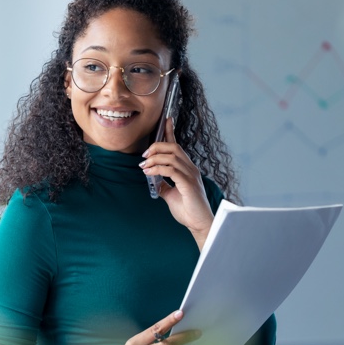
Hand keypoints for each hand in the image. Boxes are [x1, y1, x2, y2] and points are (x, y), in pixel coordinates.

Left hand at [140, 118, 213, 248]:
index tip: (166, 120)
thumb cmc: (188, 211)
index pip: (178, 147)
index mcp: (187, 169)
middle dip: (157, 147)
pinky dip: (158, 169)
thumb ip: (163, 186)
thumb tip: (153, 180)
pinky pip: (171, 170)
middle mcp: (191, 169)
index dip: (171, 132)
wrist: (199, 224)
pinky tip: (149, 172)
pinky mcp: (188, 184)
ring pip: (172, 156)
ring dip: (155, 158)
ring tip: (144, 165)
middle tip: (144, 156)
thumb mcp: (170, 196)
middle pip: (174, 148)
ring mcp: (191, 176)